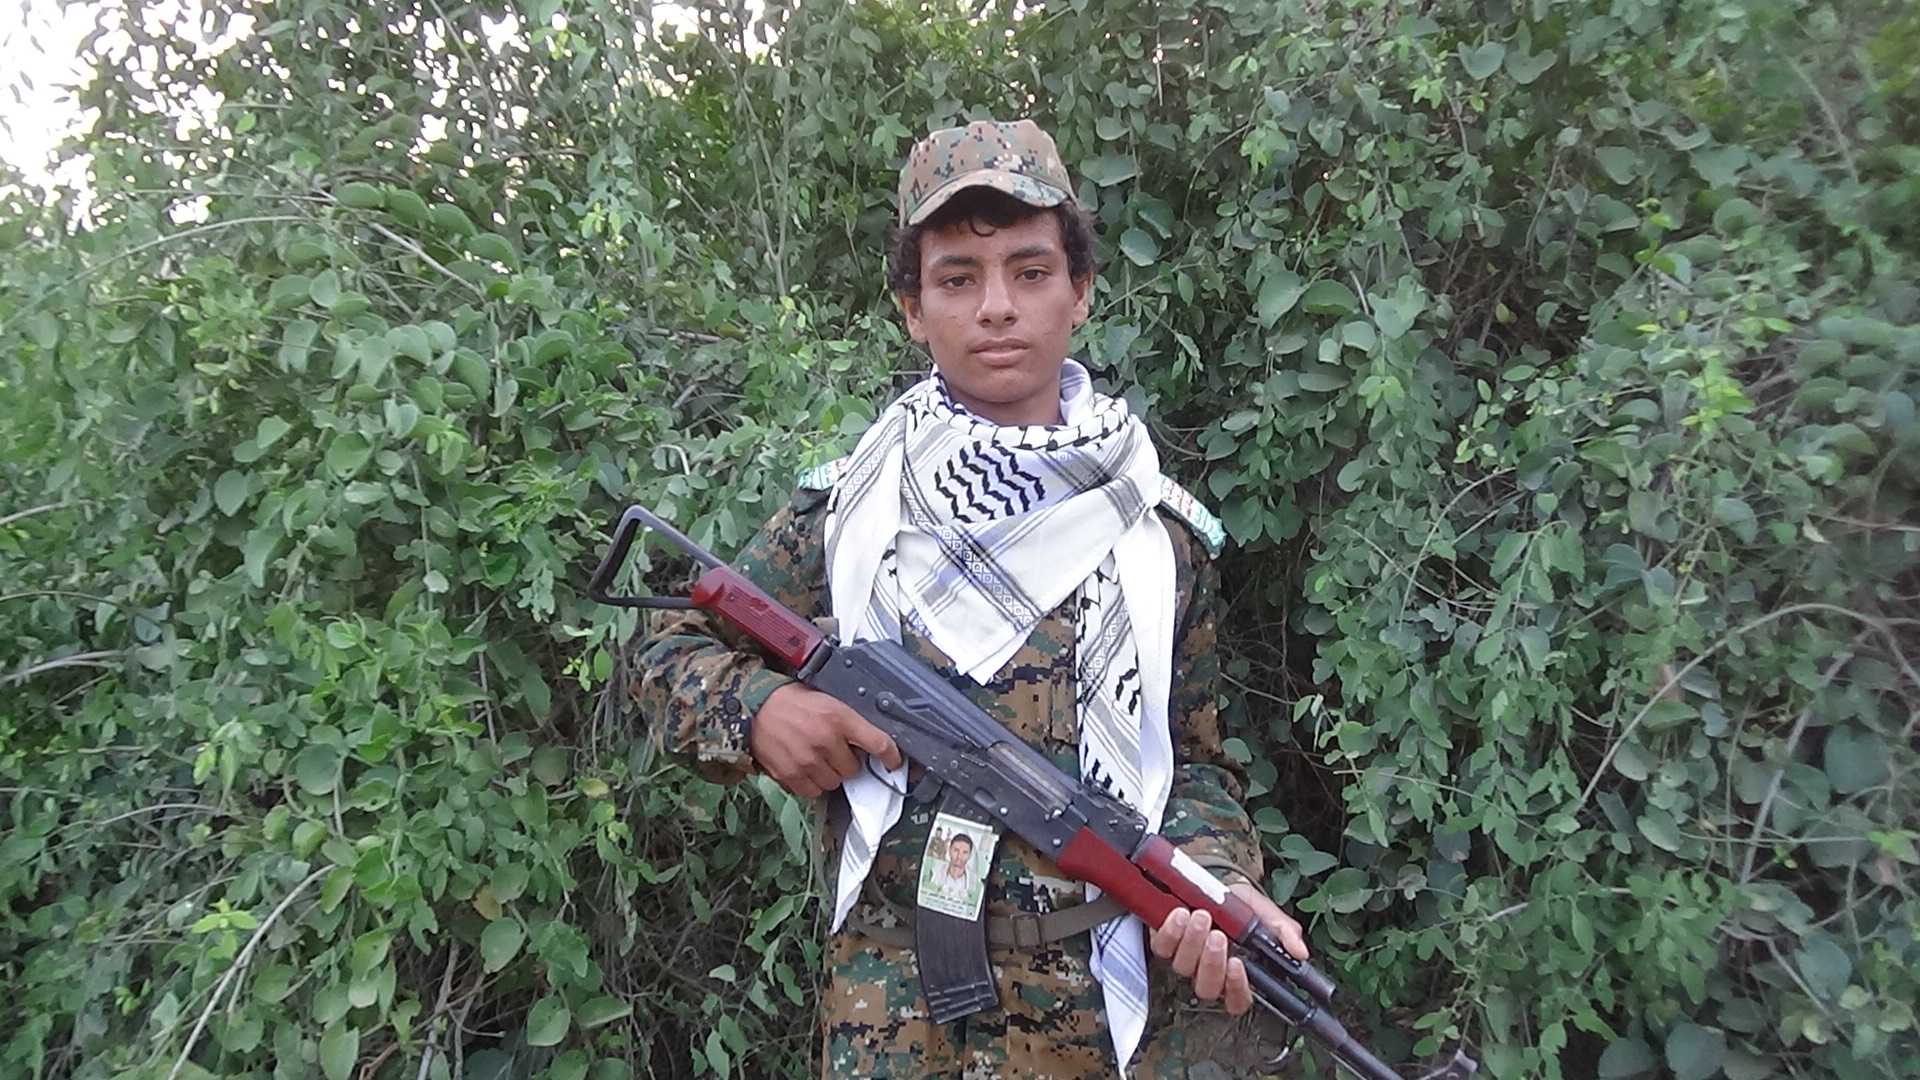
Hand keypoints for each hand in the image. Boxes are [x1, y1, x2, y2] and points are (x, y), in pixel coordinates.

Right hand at [750, 682, 903, 797]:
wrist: (755, 707)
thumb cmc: (791, 702)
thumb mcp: (826, 700)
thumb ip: (846, 721)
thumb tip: (867, 741)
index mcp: (839, 717)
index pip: (878, 742)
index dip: (891, 757)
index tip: (894, 762)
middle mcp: (827, 740)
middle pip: (853, 769)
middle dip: (845, 761)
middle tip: (832, 749)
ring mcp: (809, 760)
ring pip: (834, 782)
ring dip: (828, 774)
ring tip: (815, 756)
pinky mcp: (792, 774)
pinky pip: (813, 792)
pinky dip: (811, 783)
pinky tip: (803, 767)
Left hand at [1149, 882, 1308, 1014]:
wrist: (1210, 881)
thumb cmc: (1237, 904)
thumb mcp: (1263, 912)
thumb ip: (1282, 931)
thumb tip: (1299, 951)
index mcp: (1236, 971)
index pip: (1237, 1000)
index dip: (1236, 989)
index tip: (1238, 965)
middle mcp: (1209, 971)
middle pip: (1207, 987)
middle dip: (1212, 962)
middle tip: (1219, 936)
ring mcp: (1185, 959)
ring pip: (1184, 967)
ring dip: (1193, 942)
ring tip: (1201, 916)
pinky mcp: (1164, 943)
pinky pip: (1163, 947)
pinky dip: (1171, 931)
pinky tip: (1179, 914)